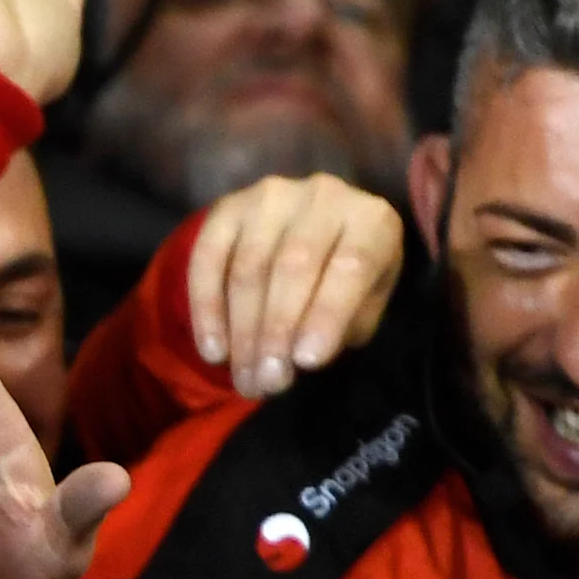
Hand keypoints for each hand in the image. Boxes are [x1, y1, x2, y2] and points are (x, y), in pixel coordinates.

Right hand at [185, 172, 403, 400]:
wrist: (306, 232)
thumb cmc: (343, 278)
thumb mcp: (365, 302)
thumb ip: (346, 324)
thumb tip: (304, 354)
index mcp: (371, 219)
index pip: (351, 265)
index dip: (328, 314)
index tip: (307, 362)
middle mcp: (323, 196)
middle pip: (293, 267)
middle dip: (276, 332)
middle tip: (267, 383)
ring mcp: (271, 197)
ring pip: (249, 270)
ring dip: (243, 333)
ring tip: (245, 379)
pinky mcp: (228, 209)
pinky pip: (208, 262)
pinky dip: (207, 312)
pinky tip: (213, 352)